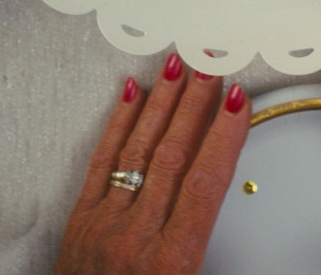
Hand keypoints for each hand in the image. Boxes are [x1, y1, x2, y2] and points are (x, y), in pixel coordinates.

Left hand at [53, 55, 249, 274]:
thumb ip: (215, 259)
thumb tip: (236, 222)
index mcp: (170, 260)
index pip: (205, 183)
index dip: (225, 136)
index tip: (239, 102)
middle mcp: (136, 235)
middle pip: (173, 154)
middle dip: (195, 104)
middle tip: (211, 64)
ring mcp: (104, 222)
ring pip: (139, 149)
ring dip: (162, 103)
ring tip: (179, 66)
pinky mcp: (80, 220)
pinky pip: (101, 160)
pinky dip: (118, 123)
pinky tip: (130, 94)